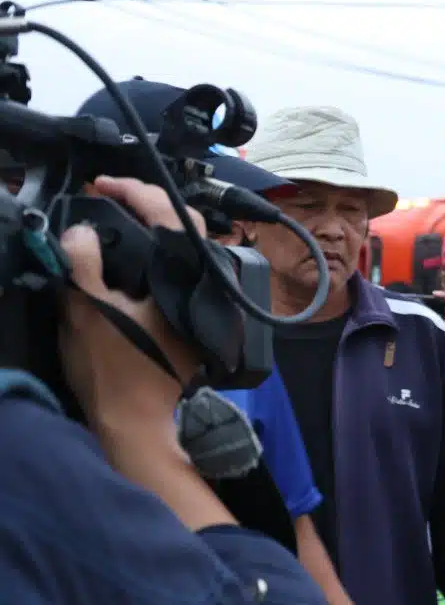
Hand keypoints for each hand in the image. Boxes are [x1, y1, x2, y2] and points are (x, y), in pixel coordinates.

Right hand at [58, 177, 205, 434]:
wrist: (133, 420)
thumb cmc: (111, 370)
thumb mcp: (84, 311)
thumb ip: (82, 265)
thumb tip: (81, 230)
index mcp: (184, 282)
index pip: (171, 216)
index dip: (136, 191)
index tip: (103, 184)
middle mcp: (202, 289)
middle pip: (182, 228)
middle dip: (145, 204)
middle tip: (108, 196)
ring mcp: (200, 305)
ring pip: (181, 250)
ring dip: (150, 229)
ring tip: (114, 216)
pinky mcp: (191, 319)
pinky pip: (177, 273)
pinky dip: (154, 256)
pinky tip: (128, 254)